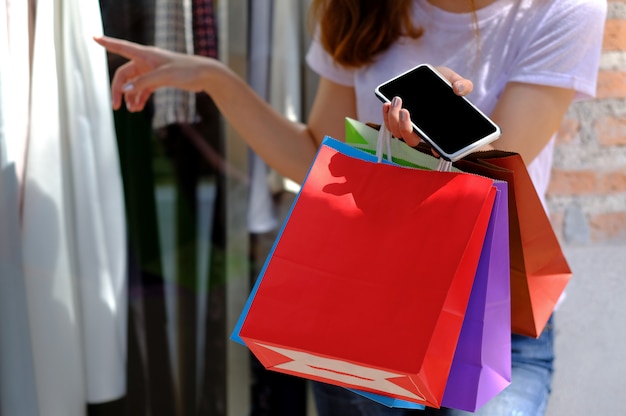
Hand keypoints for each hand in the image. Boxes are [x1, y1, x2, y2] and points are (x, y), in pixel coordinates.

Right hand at [94, 36, 220, 111]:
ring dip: (130, 97)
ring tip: (132, 110)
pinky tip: (138, 108)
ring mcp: (152, 71)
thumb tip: (125, 91)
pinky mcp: (159, 80)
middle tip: (116, 107)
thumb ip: (143, 83)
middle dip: (118, 90)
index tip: (93, 37)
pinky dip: (139, 98)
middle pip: (124, 75)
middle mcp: (146, 61)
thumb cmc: (186, 70)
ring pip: (133, 84)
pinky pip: (143, 89)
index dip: (107, 43)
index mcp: (146, 54)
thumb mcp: (164, 76)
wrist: (205, 75)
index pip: (121, 47)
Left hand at [382, 66, 472, 146]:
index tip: (435, 150)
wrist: (429, 75)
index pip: (437, 144)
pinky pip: (388, 122)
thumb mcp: (455, 81)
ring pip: (396, 132)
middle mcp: (420, 130)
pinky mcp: (396, 117)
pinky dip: (385, 114)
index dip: (436, 150)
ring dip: (393, 118)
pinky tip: (386, 103)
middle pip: (411, 140)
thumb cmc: (443, 82)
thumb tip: (458, 90)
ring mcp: (407, 125)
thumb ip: (463, 85)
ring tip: (397, 100)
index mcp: (435, 128)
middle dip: (405, 128)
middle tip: (405, 111)